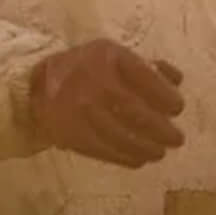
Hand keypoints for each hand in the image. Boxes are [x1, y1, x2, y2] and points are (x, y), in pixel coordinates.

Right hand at [28, 39, 186, 167]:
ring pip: (124, 136)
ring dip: (148, 148)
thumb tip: (176, 81)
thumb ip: (148, 66)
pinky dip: (127, 158)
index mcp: (109, 58)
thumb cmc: (87, 69)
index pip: (147, 80)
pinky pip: (107, 151)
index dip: (167, 98)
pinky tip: (139, 159)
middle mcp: (95, 83)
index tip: (177, 109)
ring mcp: (82, 112)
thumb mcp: (114, 54)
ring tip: (160, 152)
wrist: (38, 89)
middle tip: (176, 139)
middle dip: (162, 130)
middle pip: (137, 112)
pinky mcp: (74, 135)